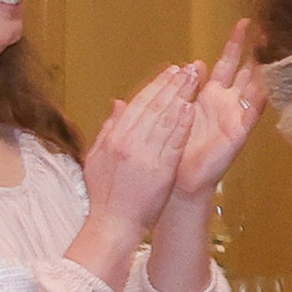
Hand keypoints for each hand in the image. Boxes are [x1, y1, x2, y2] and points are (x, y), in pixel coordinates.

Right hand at [80, 63, 197, 227]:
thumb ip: (109, 128)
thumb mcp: (98, 156)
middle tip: (188, 68)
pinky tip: (191, 109)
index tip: (169, 71)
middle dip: (172, 84)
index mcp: (114, 137)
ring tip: (194, 81)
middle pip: (154, 106)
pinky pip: (174, 142)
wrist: (113, 223)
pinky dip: (182, 124)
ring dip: (181, 97)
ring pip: (165, 119)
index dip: (156, 85)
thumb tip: (118, 104)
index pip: (138, 104)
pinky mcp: (161, 169)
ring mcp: (145, 155)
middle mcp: (128, 142)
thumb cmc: (105, 193)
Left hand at [166, 20, 267, 203]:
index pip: (226, 63)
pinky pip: (254, 110)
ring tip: (277, 49)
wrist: (178, 181)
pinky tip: (274, 81)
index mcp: (208, 96)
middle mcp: (225, 103)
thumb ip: (180, 89)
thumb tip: (189, 64)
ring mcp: (235, 116)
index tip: (244, 25)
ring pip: (254, 86)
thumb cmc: (175, 151)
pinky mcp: (239, 131)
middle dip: (256, 50)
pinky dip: (264, 96)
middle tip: (269, 30)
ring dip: (265, 69)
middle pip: (245, 70)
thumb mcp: (172, 111)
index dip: (235, 45)